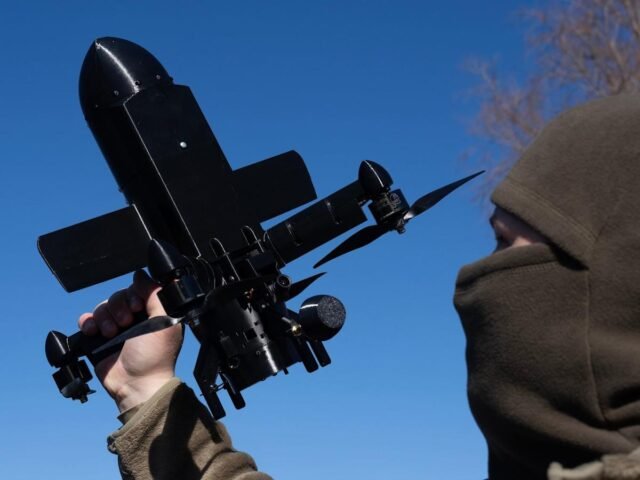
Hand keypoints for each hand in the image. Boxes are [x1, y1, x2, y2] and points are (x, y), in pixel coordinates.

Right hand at [78, 270, 183, 412]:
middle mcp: (135, 318)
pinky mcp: (100, 338)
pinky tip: (94, 331)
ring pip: (103, 306)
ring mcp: (117, 328)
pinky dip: (88, 322)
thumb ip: (156, 294)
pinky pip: (88, 320)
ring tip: (112, 333)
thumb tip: (142, 275)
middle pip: (119, 296)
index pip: (138, 289)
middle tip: (126, 324)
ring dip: (105, 317)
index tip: (137, 306)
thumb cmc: (155, 356)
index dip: (135, 294)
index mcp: (153, 312)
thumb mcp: (166, 321)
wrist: (136, 384)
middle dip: (119, 308)